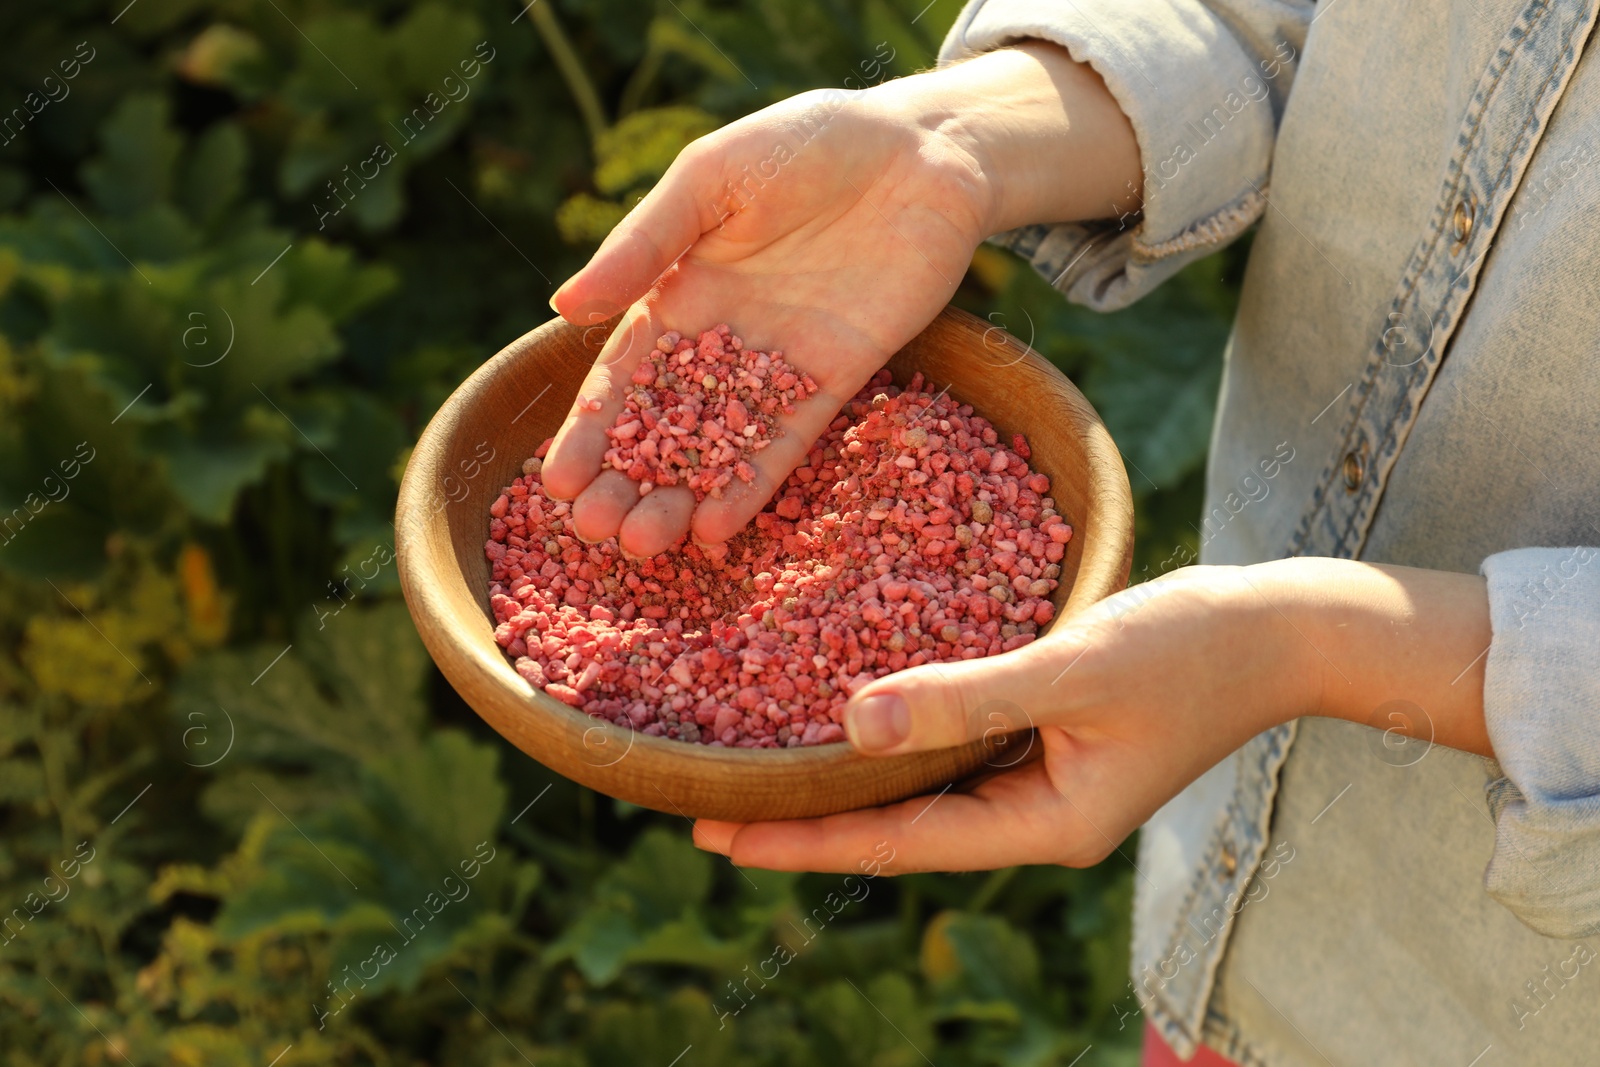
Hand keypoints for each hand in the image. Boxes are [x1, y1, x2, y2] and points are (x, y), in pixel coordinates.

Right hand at [543, 44, 1142, 555]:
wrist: (921, 149)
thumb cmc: (806, 142)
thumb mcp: (711, 178)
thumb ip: (645, 243)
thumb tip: (562, 306)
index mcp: (679, 292)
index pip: (623, 376)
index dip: (591, 432)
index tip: (558, 486)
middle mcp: (724, 339)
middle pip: (665, 426)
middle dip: (627, 481)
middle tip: (596, 532)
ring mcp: (781, 364)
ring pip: (721, 447)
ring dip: (681, 498)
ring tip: (646, 547)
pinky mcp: (839, 378)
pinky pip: (790, 443)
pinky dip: (754, 486)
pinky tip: (717, 530)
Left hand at [693, 559, 1493, 873]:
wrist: (1283, 627)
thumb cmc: (1191, 648)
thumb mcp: (1071, 670)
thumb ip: (962, 697)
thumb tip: (850, 725)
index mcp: (1043, 824)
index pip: (895, 842)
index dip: (801, 837)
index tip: (715, 833)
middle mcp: (1036, 814)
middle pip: (899, 827)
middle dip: (807, 818)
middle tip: (709, 804)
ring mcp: (1046, 779)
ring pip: (923, 787)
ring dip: (847, 777)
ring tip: (760, 761)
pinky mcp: (1052, 737)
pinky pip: (956, 746)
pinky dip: (899, 734)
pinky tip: (852, 712)